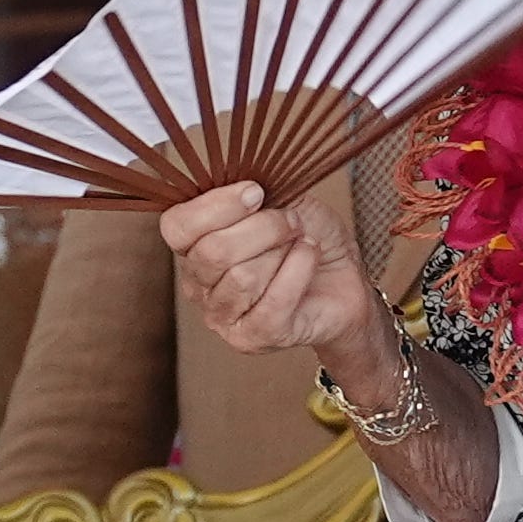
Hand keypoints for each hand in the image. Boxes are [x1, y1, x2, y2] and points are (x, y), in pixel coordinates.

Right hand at [157, 182, 381, 370]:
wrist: (345, 276)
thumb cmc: (307, 237)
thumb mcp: (282, 199)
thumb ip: (254, 189)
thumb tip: (242, 182)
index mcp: (194, 247)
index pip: (177, 227)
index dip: (215, 206)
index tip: (256, 191)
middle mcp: (199, 285)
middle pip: (212, 252)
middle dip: (264, 228)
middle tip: (292, 221)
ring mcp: (221, 316)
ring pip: (241, 277)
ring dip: (283, 250)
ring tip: (302, 241)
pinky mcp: (251, 339)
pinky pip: (272, 301)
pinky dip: (298, 271)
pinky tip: (309, 257)